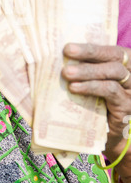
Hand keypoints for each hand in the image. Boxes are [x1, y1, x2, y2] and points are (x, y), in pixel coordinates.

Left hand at [62, 43, 130, 182]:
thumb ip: (83, 71)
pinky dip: (91, 87)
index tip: (69, 46)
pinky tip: (75, 88)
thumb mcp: (92, 85)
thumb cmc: (98, 105)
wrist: (111, 136)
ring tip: (67, 72)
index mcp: (124, 65)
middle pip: (114, 57)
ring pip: (113, 72)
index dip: (92, 46)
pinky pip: (111, 90)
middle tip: (67, 51)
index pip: (111, 49)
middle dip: (90, 52)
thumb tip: (58, 58)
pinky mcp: (126, 106)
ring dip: (88, 70)